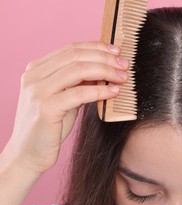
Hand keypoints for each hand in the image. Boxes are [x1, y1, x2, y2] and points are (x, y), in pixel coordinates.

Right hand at [4, 42, 126, 173]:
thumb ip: (79, 82)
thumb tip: (106, 69)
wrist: (29, 153)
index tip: (117, 51)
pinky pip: (79, 93)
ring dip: (106, 71)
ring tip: (123, 78)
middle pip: (76, 56)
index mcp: (36, 69)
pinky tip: (114, 93)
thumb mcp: (65, 98)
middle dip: (105, 58)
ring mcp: (38, 91)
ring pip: (78, 70)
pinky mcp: (46, 108)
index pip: (71, 48)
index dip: (97, 47)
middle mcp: (33, 76)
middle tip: (125, 65)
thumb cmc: (50, 126)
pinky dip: (100, 91)